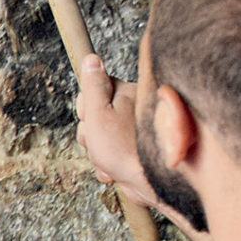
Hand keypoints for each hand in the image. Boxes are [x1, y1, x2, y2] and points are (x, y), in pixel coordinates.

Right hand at [75, 54, 157, 206]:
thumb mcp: (99, 112)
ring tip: (111, 161)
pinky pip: (116, 156)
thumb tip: (92, 59)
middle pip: (98, 117)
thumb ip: (93, 86)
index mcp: (129, 94)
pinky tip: (118, 171)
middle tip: (98, 142)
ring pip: (105, 140)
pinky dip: (113, 166)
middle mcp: (138, 109)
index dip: (86, 107)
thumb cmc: (126, 148)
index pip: (96, 90)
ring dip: (101, 154)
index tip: (87, 118)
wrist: (154, 181)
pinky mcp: (141, 152)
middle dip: (92, 135)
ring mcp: (140, 132)